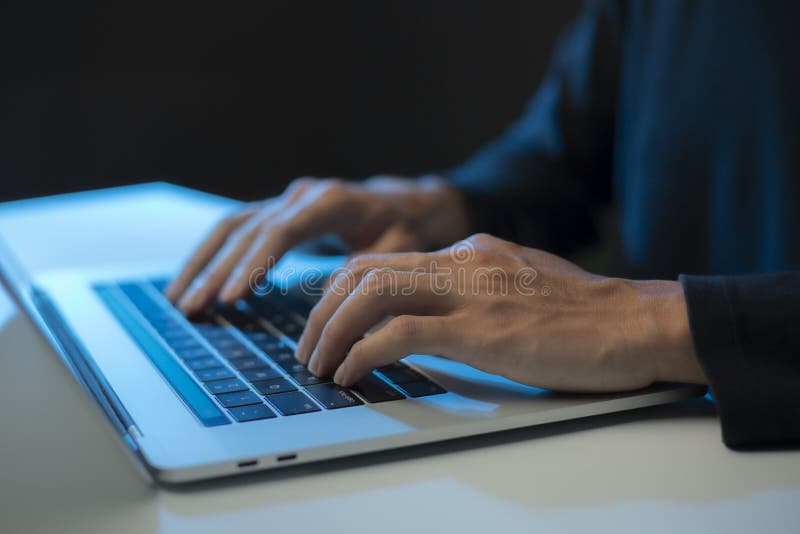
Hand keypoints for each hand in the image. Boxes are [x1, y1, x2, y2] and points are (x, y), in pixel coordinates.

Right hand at [166, 175, 468, 314]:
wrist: (402, 203)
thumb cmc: (404, 229)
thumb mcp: (400, 249)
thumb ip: (370, 271)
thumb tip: (329, 300)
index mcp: (331, 201)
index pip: (281, 232)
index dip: (254, 265)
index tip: (231, 298)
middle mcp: (301, 195)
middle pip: (249, 231)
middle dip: (218, 271)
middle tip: (193, 307)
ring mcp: (285, 200)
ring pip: (232, 226)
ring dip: (203, 262)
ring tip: (179, 300)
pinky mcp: (276, 212)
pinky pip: (235, 229)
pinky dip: (212, 254)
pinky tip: (194, 281)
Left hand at [296, 233, 706, 391]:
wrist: (636, 322)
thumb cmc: (588, 314)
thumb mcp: (522, 287)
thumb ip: (480, 289)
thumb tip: (442, 312)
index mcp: (470, 252)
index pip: (385, 260)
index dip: (341, 289)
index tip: (325, 318)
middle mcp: (462, 262)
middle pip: (363, 271)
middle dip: (322, 310)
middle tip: (308, 347)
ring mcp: (469, 293)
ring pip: (371, 295)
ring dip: (332, 332)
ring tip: (318, 365)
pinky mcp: (480, 329)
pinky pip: (399, 334)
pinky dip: (364, 353)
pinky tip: (351, 374)